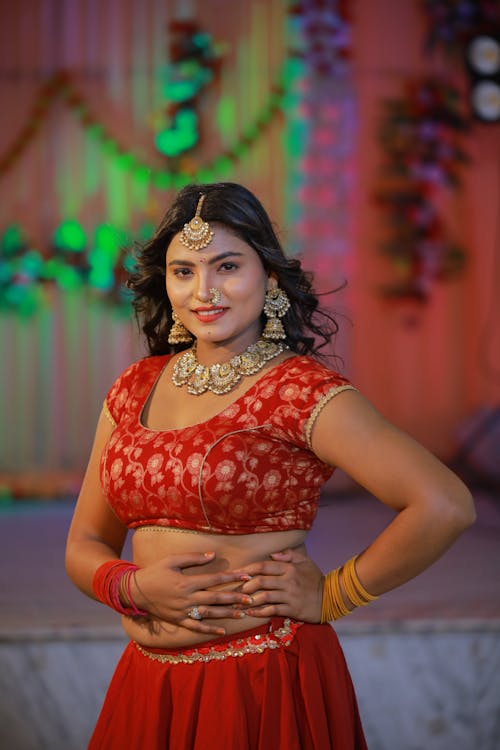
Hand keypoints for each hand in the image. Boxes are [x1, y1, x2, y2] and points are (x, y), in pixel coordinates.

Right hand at [131, 551, 252, 635]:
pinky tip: (223, 630)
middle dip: (235, 598)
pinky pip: (196, 627)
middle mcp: (187, 598)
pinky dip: (210, 629)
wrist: (135, 591)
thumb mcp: (172, 560)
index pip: (214, 579)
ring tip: (243, 614)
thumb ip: (193, 558)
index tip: (246, 576)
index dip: (231, 578)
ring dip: (227, 614)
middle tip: (251, 598)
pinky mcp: (178, 620)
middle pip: (216, 598)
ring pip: (209, 613)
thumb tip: (213, 555)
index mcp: (187, 581)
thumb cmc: (155, 571)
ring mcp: (183, 611)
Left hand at [235, 548, 323, 622]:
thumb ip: (288, 555)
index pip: (264, 566)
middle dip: (244, 586)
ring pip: (264, 596)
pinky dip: (260, 612)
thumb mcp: (305, 561)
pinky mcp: (292, 609)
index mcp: (289, 568)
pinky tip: (250, 613)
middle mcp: (288, 581)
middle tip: (233, 590)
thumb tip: (272, 554)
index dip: (248, 569)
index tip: (235, 573)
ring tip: (237, 603)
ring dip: (249, 600)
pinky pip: (273, 610)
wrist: (331, 598)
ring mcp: (290, 596)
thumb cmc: (315, 578)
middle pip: (261, 581)